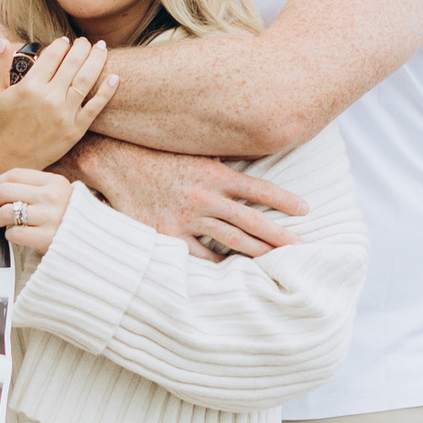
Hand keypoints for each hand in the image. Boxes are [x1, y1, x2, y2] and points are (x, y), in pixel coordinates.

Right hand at [0, 36, 116, 173]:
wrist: (13, 158)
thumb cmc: (3, 123)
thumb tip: (3, 42)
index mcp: (30, 87)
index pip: (52, 56)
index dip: (61, 45)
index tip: (64, 41)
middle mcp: (49, 98)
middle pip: (72, 63)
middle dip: (81, 47)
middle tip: (85, 42)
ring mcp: (65, 114)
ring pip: (86, 80)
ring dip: (96, 60)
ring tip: (101, 48)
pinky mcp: (76, 129)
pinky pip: (95, 107)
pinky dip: (107, 91)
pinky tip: (115, 77)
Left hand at [0, 167, 73, 253]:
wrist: (90, 242)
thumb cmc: (66, 217)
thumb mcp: (57, 195)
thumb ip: (32, 189)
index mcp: (55, 182)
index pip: (15, 175)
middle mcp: (53, 197)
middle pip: (6, 191)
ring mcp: (50, 217)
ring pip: (6, 212)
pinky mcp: (47, 238)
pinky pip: (14, 233)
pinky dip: (8, 234)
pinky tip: (11, 234)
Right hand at [66, 132, 307, 260]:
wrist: (116, 162)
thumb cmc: (157, 153)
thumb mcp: (194, 148)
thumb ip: (222, 158)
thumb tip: (250, 151)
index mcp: (215, 174)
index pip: (260, 189)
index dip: (285, 200)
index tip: (306, 211)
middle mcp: (206, 197)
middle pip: (253, 222)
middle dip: (281, 236)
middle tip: (306, 248)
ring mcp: (188, 219)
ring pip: (232, 242)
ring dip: (258, 254)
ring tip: (280, 264)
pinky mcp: (169, 235)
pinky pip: (200, 256)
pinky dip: (218, 265)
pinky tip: (235, 274)